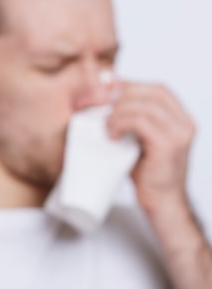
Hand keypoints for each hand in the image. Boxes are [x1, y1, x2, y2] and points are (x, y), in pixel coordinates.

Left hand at [107, 81, 195, 215]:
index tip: (109, 91)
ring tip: (107, 125)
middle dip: (124, 95)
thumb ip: (132, 121)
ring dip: (120, 111)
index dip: (132, 86)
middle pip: (153, 92)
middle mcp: (185, 124)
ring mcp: (179, 134)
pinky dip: (122, 123)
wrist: (162, 203)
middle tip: (104, 107)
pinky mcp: (168, 145)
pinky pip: (142, 121)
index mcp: (181, 119)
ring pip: (145, 105)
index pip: (158, 89)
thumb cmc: (149, 175)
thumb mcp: (141, 141)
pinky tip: (112, 134)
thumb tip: (107, 99)